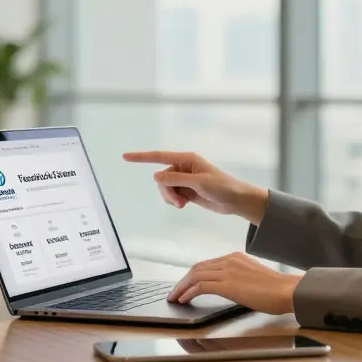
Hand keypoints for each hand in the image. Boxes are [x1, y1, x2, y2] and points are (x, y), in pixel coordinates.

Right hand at [123, 151, 268, 223]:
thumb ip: (176, 179)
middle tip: (179, 203)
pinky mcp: (186, 190)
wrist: (236, 200)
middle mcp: (183, 167)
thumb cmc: (223, 187)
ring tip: (183, 205)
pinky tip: (185, 204)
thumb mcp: (199, 183)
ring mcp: (184, 179)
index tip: (125, 157)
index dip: (141, 157)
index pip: (159, 157)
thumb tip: (155, 175)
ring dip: (170, 198)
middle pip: (161, 178)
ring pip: (165, 188)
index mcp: (187, 159)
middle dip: (166, 192)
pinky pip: (171, 195)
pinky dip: (174, 201)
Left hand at [168, 252, 300, 314]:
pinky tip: (184, 300)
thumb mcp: (253, 277)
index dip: (192, 275)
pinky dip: (188, 292)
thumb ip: (239, 278)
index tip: (184, 285)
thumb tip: (229, 289)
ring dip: (181, 287)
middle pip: (197, 268)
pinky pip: (201, 286)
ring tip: (174, 297)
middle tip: (174, 292)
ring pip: (195, 276)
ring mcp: (228, 271)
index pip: (206, 265)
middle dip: (182, 281)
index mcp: (235, 257)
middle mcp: (229, 260)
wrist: (287, 290)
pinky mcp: (228, 284)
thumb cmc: (276, 289)